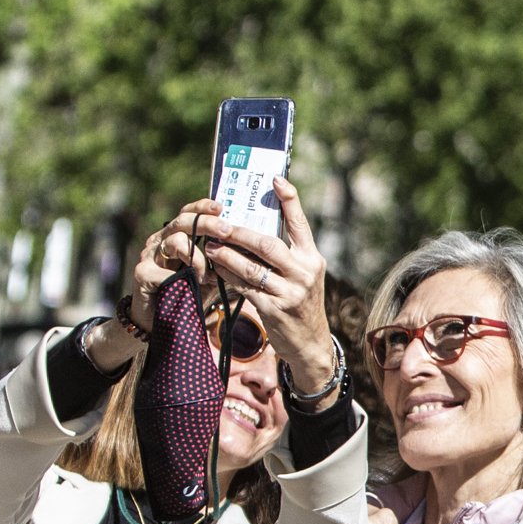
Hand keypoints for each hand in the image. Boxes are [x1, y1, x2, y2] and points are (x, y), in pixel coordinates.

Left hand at [180, 186, 335, 399]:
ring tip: (210, 246)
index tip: (275, 179)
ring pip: (251, 267)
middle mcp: (304, 272)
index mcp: (312, 258)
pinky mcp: (274, 309)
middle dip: (239, 233)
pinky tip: (215, 269)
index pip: (301, 223)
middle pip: (267, 244)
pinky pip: (244, 287)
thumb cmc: (301, 303)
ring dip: (226, 255)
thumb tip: (253, 228)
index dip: (289, 199)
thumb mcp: (303, 275)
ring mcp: (290, 292)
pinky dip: (227, 276)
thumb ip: (286, 254)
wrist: (311, 344)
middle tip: (218, 224)